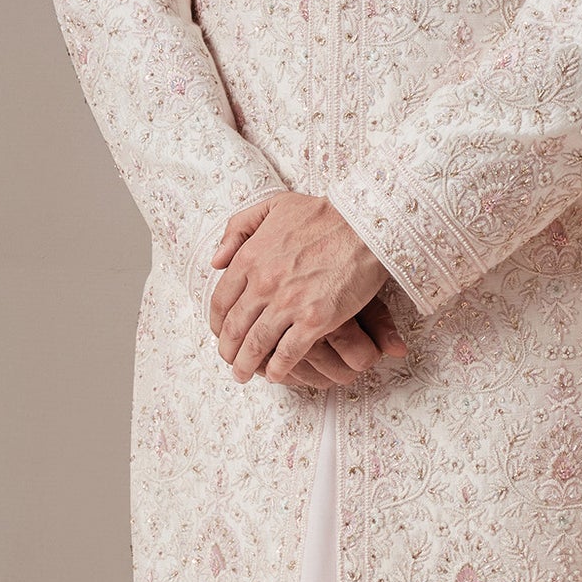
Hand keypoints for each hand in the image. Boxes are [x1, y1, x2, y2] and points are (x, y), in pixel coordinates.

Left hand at [209, 193, 402, 384]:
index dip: (217, 323)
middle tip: (230, 362)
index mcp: (250, 258)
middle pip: (235, 328)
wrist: (365, 223)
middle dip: (228, 350)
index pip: (221, 300)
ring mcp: (288, 304)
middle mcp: (263, 284)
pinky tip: (276, 375)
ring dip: (246, 365)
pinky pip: (288, 353)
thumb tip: (216, 260)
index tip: (220, 333)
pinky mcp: (315, 320)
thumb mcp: (272, 206)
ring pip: (257, 344)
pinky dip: (278, 368)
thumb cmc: (323, 214)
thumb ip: (238, 229)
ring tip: (244, 375)